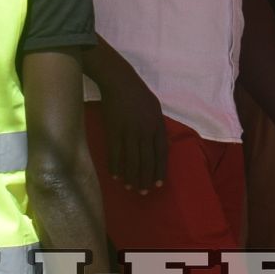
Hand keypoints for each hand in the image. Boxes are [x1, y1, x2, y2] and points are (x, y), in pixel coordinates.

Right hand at [97, 64, 167, 192]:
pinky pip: (115, 153)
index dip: (160, 170)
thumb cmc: (139, 94)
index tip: (158, 184)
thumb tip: (160, 145)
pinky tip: (115, 176)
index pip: (161, 154)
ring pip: (131, 160)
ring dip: (131, 176)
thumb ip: (158, 127)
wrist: (120, 82)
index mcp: (157, 126)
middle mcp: (145, 131)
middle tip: (143, 192)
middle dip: (145, 178)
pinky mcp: (113, 131)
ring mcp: (129, 132)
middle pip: (146, 161)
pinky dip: (115, 166)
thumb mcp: (155, 108)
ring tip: (130, 187)